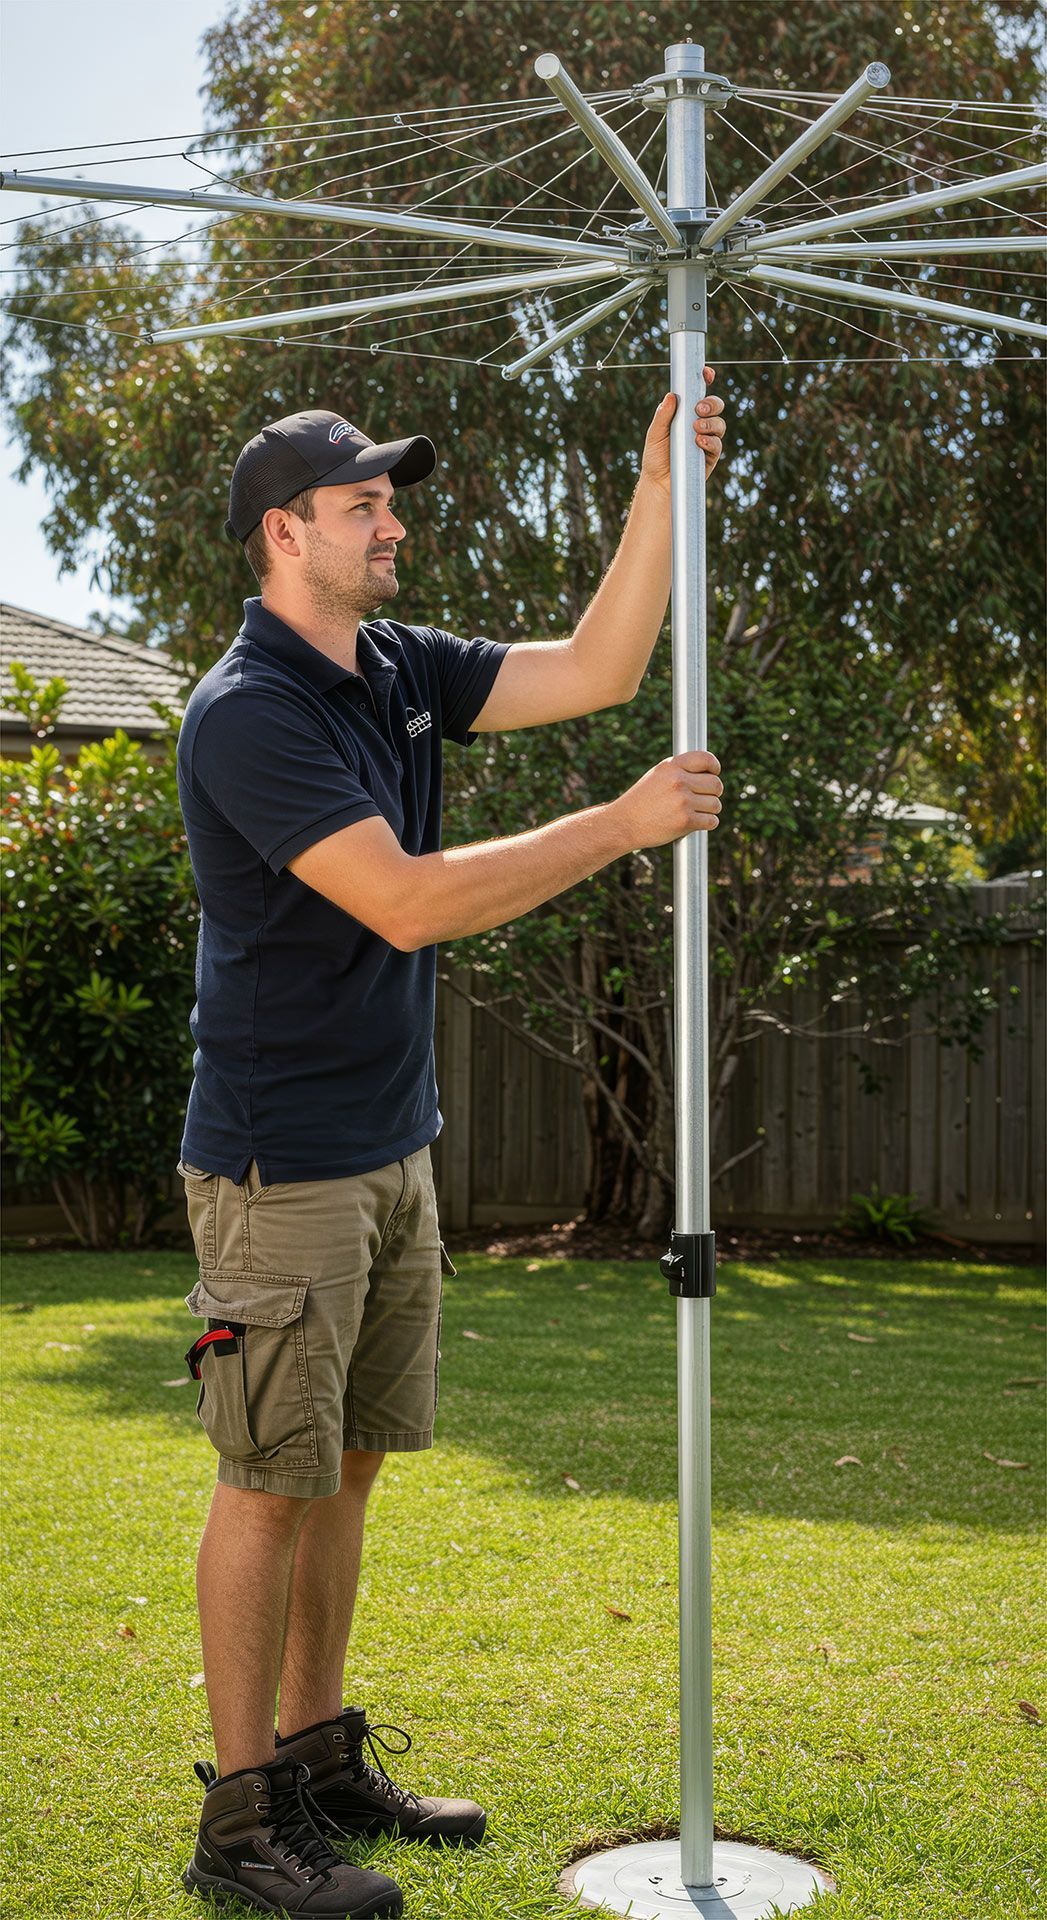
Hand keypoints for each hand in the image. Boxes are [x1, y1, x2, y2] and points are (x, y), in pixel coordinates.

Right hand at [611, 750, 722, 851]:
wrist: (623, 824)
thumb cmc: (641, 802)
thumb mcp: (656, 777)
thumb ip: (679, 772)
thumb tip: (708, 772)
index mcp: (671, 766)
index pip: (706, 759)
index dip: (714, 767)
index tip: (714, 773)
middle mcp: (678, 781)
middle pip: (715, 784)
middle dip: (713, 793)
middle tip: (704, 799)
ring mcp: (682, 801)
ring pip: (715, 804)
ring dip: (710, 810)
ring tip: (696, 812)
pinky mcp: (685, 821)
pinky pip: (711, 821)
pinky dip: (708, 823)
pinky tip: (697, 823)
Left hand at [640, 367, 725, 493]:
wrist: (659, 484)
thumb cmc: (656, 457)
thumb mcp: (655, 434)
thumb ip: (663, 416)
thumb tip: (671, 396)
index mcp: (686, 413)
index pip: (698, 392)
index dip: (705, 379)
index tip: (706, 373)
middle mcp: (699, 423)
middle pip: (715, 405)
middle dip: (711, 403)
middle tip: (698, 409)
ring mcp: (707, 438)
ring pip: (719, 423)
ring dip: (710, 423)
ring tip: (696, 428)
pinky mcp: (711, 455)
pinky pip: (717, 444)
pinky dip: (710, 441)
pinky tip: (699, 442)